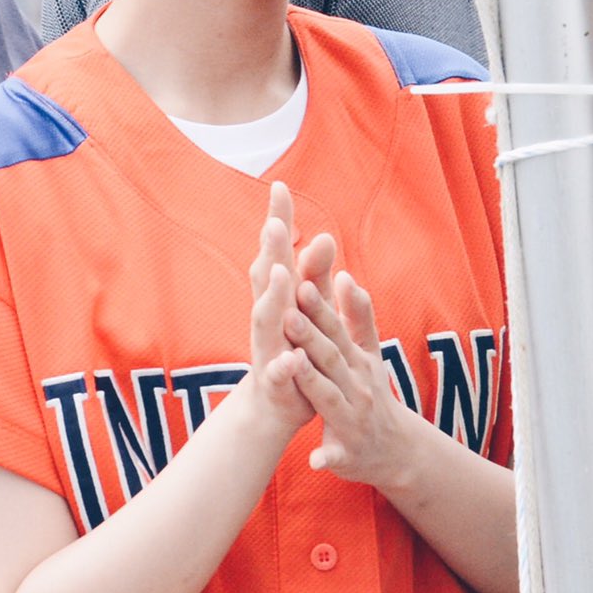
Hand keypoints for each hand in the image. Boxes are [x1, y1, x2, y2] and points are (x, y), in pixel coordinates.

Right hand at [246, 183, 316, 438]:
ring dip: (273, 298)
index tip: (279, 185)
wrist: (272, 407)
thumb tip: (326, 234)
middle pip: (267, 277)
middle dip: (270, 251)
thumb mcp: (307, 308)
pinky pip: (279, 373)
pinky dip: (284, 366)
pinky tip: (292, 359)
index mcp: (278, 296)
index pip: (278, 251)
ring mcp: (267, 348)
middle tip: (274, 222)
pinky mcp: (275, 382)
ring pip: (267, 320)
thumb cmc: (293, 346)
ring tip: (282, 274)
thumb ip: (317, 275)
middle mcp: (267, 315)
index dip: (278, 220)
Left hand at [284, 268, 407, 488]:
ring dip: (312, 382)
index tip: (301, 283)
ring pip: (329, 398)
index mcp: (357, 361)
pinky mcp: (347, 453)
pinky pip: (335, 455)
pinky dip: (326, 456)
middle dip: (309, 336)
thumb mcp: (370, 352)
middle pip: (330, 358)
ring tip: (293, 364)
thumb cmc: (372, 392)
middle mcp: (356, 387)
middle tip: (287, 313)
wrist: (398, 448)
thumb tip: (344, 274)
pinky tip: (315, 458)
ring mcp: (353, 420)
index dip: (318, 308)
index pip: (335, 330)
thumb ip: (358, 314)